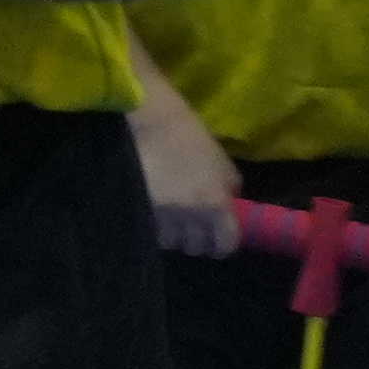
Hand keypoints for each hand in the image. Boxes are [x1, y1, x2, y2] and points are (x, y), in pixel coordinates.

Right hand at [129, 95, 244, 258]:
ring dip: (171, 233)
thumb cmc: (189, 137)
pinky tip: (152, 210)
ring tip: (169, 217)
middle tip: (191, 226)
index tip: (217, 239)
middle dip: (194, 238)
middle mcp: (190, 216)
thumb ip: (229, 187)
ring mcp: (162, 217)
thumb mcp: (220, 161)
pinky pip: (150, 231)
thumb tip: (231, 206)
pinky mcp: (138, 212)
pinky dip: (153, 226)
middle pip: (195, 247)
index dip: (222, 244)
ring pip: (170, 242)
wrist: (149, 121)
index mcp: (216, 203)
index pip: (225, 244)